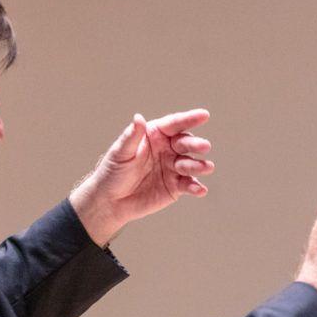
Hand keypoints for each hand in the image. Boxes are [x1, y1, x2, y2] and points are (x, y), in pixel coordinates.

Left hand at [70, 109, 214, 245]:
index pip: (174, 124)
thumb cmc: (112, 172)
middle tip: (204, 146)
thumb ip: (131, 136)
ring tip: (206, 167)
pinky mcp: (175, 186)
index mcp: (155, 135)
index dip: (189, 119)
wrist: (110, 201)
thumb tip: (139, 118)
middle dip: (195, 144)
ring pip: (190, 163)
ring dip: (199, 165)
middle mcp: (167, 149)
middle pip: (185, 143)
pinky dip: (195, 187)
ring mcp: (173, 168)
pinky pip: (188, 185)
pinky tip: (200, 189)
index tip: (204, 115)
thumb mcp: (120, 153)